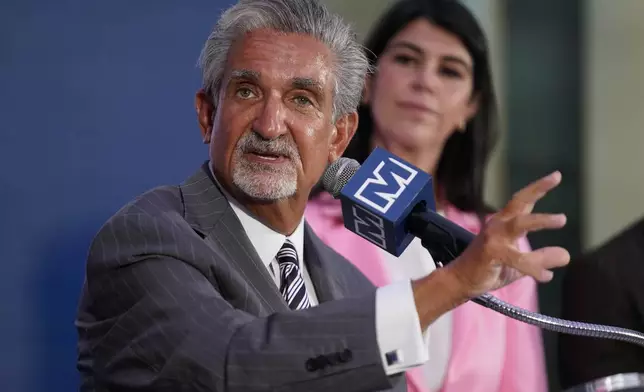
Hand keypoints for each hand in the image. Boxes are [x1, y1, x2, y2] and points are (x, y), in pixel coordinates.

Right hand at [445, 171, 569, 297]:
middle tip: (556, 178)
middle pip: (518, 202)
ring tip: (561, 219)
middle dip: (537, 189)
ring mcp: (493, 238)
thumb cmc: (488, 269)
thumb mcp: (520, 264)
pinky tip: (546, 275)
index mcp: (504, 224)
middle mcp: (498, 226)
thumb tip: (566, 255)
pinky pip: (518, 259)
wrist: (461, 281)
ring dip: (541, 220)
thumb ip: (540, 257)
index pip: (522, 202)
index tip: (556, 176)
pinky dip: (534, 267)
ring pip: (519, 223)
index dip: (538, 188)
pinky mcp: (491, 253)